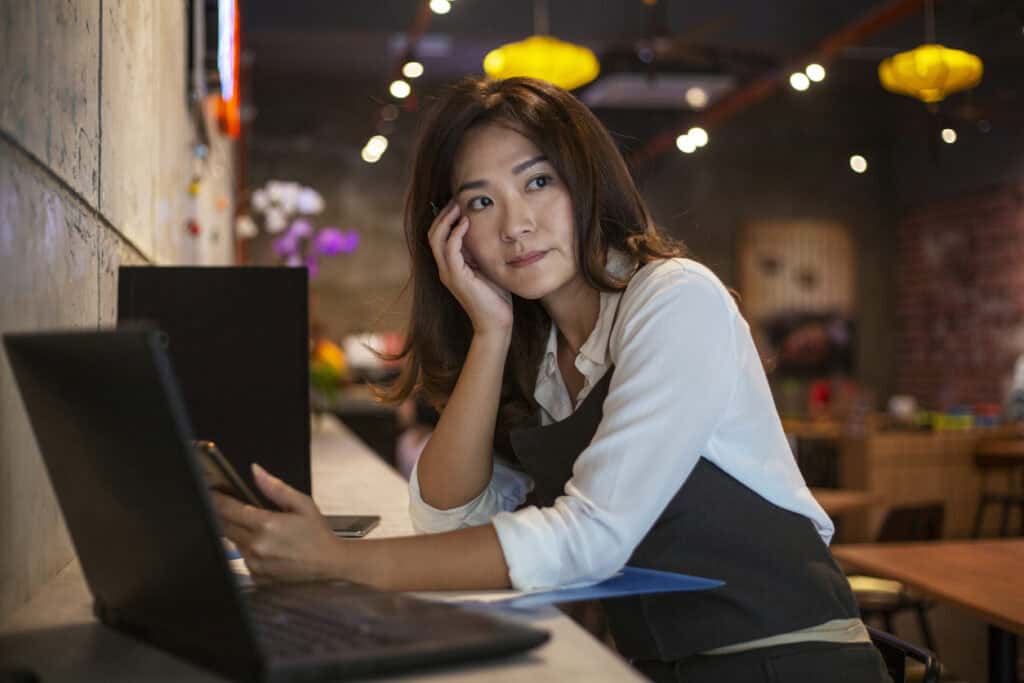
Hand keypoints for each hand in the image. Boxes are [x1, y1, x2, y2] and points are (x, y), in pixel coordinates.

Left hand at [212, 463, 340, 582]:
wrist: (329, 563)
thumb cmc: (317, 533)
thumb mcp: (302, 503)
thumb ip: (275, 487)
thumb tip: (256, 471)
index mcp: (267, 524)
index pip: (228, 509)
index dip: (216, 498)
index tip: (211, 492)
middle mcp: (256, 545)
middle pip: (224, 526)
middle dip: (225, 515)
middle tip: (235, 508)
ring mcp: (255, 564)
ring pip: (232, 542)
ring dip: (239, 533)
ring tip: (262, 530)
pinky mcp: (256, 576)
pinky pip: (242, 558)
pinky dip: (248, 549)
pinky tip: (267, 547)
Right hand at [428, 200, 512, 334]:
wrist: (496, 323)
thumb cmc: (496, 297)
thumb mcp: (487, 268)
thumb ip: (481, 252)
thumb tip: (486, 231)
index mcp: (451, 266)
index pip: (440, 236)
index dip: (446, 218)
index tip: (459, 203)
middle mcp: (445, 269)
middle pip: (433, 234)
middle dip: (443, 214)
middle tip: (457, 199)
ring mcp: (448, 273)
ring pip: (437, 239)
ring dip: (447, 220)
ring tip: (459, 206)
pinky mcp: (456, 278)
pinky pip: (450, 250)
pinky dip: (456, 234)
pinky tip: (466, 223)